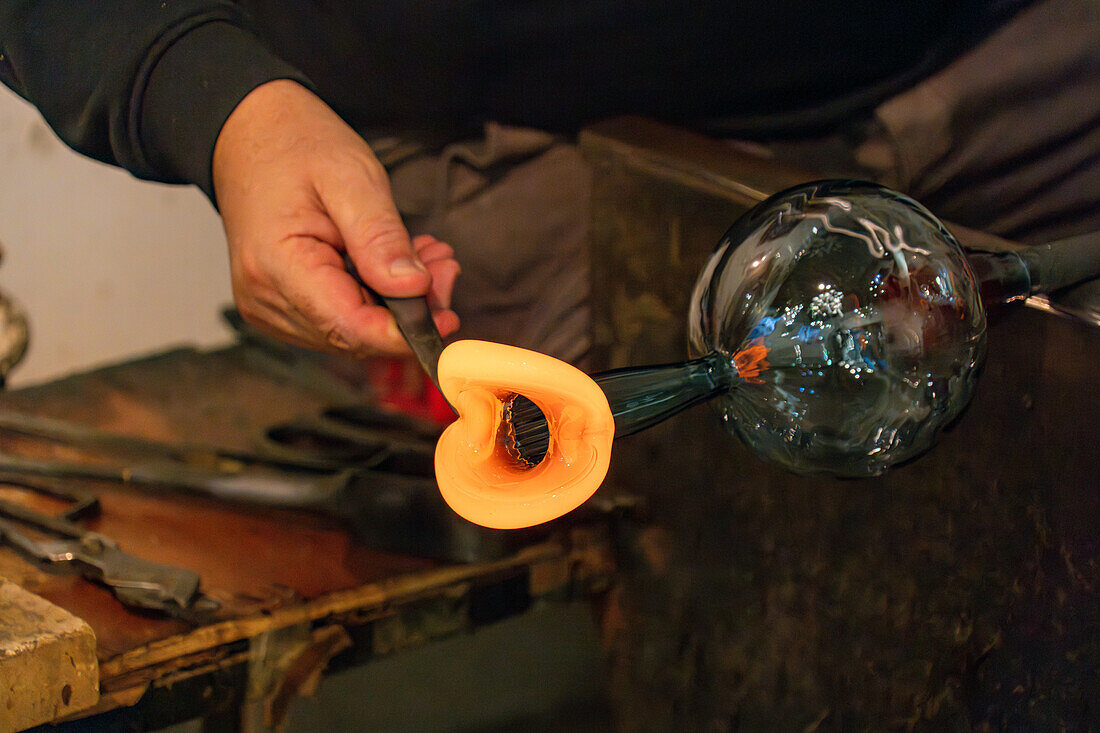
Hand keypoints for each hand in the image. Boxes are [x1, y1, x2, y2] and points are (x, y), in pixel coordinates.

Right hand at [211, 80, 459, 355]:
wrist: (250, 135)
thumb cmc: (294, 146)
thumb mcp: (351, 177)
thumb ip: (380, 236)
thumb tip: (414, 288)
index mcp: (276, 267)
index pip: (349, 328)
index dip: (405, 333)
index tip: (448, 318)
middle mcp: (266, 299)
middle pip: (355, 336)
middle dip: (410, 312)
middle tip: (444, 266)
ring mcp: (271, 307)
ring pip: (352, 333)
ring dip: (397, 305)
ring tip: (424, 256)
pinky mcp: (283, 306)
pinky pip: (340, 319)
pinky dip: (377, 299)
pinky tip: (395, 266)